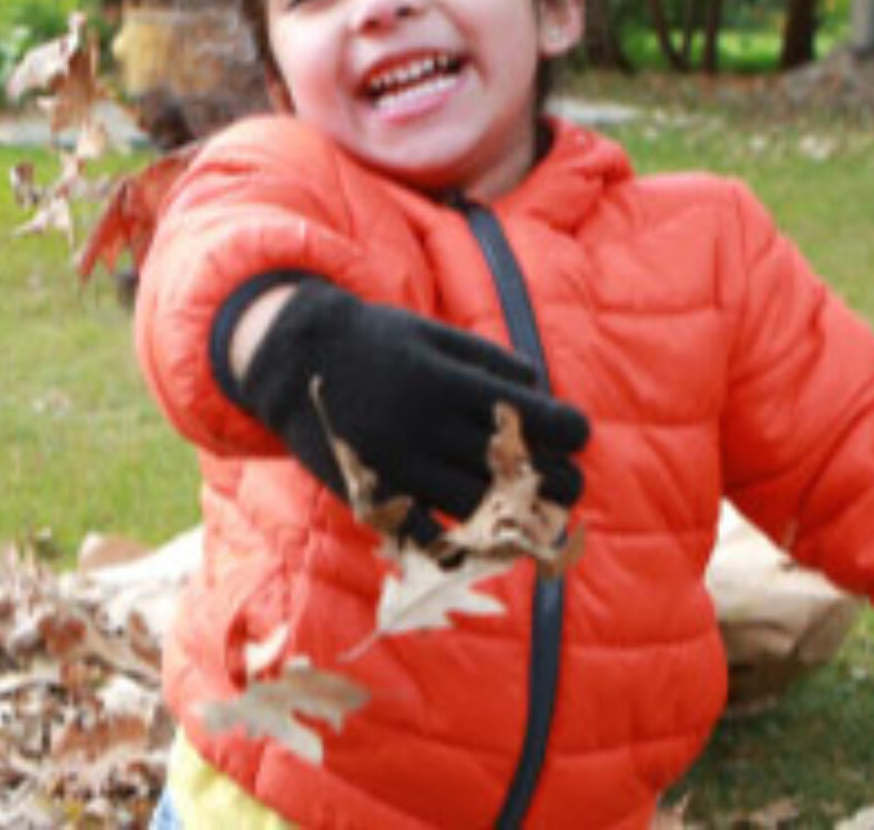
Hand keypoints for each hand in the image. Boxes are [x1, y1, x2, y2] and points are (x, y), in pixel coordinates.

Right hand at [235, 278, 587, 540]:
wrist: (293, 359)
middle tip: (573, 481)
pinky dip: (464, 540)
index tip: (581, 433)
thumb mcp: (433, 333)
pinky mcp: (374, 492)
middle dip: (553, 478)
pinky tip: (494, 537)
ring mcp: (398, 465)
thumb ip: (488, 359)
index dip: (565, 428)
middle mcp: (423, 428)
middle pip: (508, 467)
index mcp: (444, 383)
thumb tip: (540, 385)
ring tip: (545, 512)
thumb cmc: (376, 340)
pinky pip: (426, 531)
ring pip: (476, 503)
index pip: (525, 414)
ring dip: (520, 514)